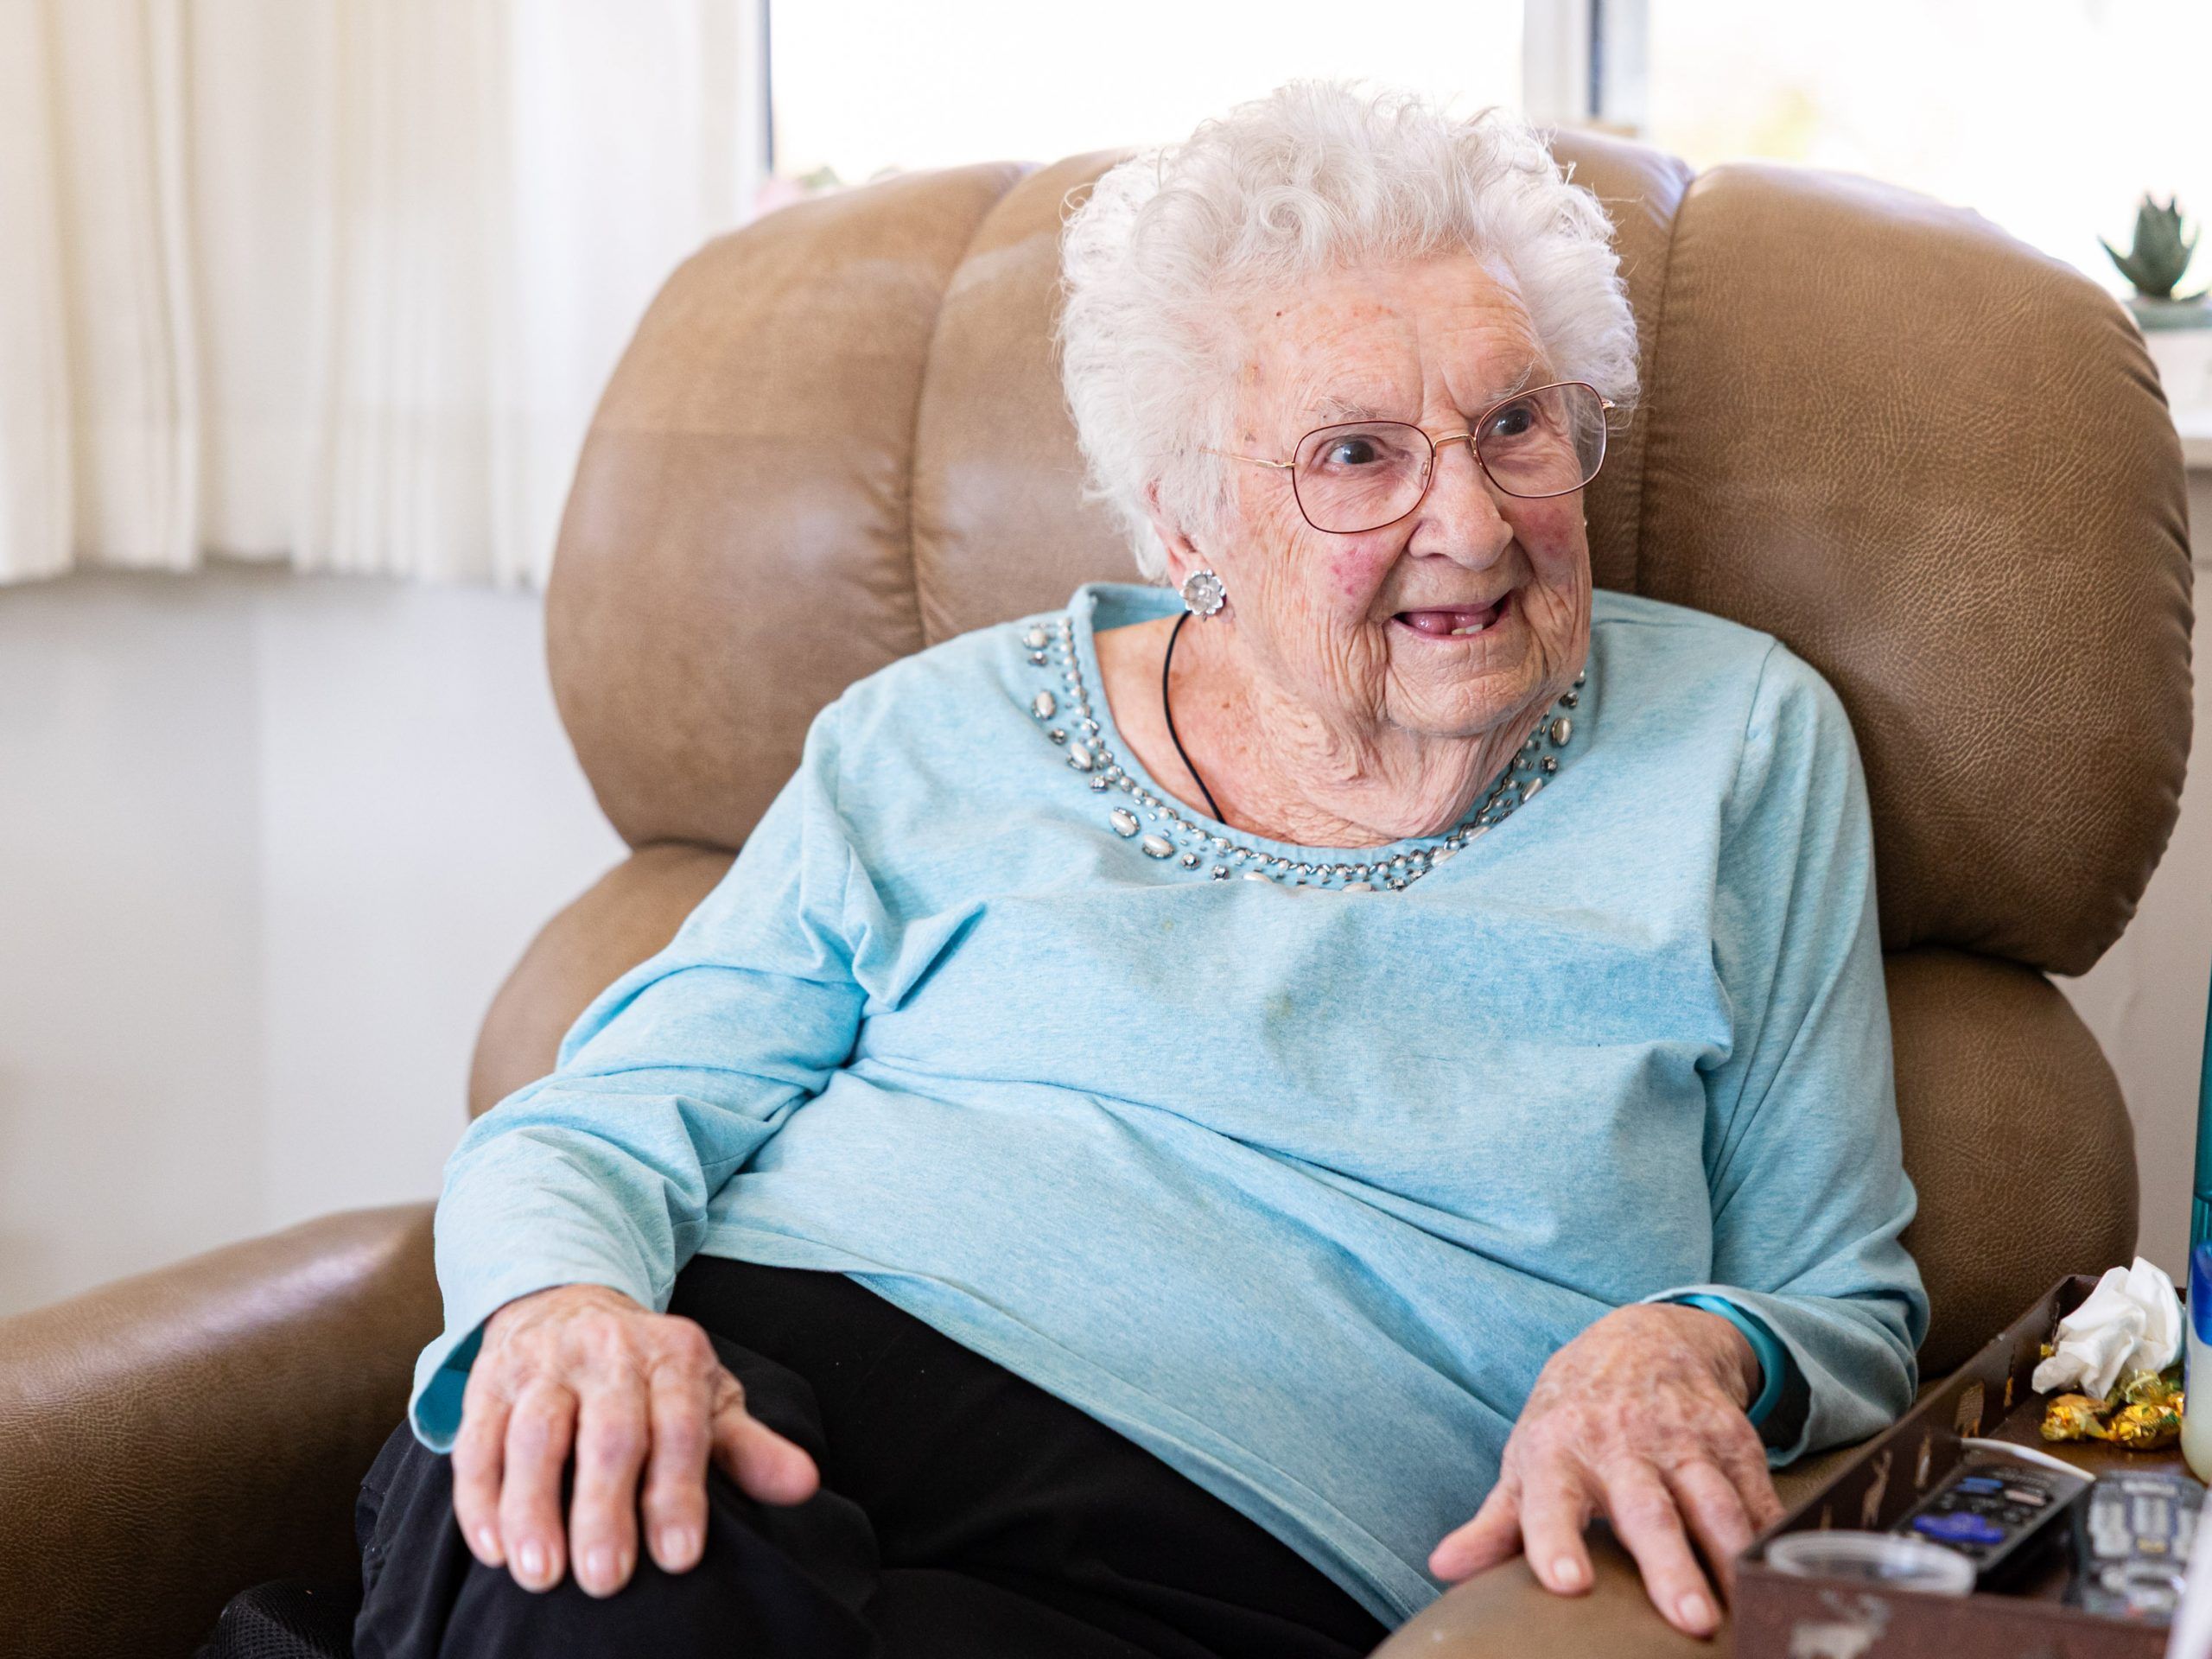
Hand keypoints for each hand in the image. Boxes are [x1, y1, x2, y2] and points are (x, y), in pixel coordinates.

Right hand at [451, 1283, 820, 1596]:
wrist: (567, 1306)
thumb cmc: (649, 1377)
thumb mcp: (706, 1399)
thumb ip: (748, 1449)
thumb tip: (805, 1486)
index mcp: (673, 1356)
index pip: (680, 1426)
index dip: (679, 1492)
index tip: (679, 1557)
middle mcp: (608, 1351)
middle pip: (608, 1434)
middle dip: (606, 1509)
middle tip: (605, 1579)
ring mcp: (544, 1365)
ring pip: (535, 1435)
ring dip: (533, 1507)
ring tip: (541, 1574)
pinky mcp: (488, 1382)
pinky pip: (478, 1441)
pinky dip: (481, 1498)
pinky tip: (493, 1549)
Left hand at [1426, 1303, 1783, 1638]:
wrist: (1642, 1338)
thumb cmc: (1572, 1418)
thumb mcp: (1527, 1460)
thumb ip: (1494, 1523)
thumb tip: (1443, 1567)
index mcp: (1557, 1453)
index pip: (1550, 1503)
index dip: (1556, 1541)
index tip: (1566, 1583)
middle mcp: (1620, 1444)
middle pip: (1648, 1512)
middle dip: (1669, 1566)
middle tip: (1689, 1620)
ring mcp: (1683, 1440)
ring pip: (1714, 1503)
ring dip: (1733, 1556)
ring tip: (1748, 1609)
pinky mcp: (1733, 1439)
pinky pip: (1759, 1494)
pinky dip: (1775, 1533)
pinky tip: (1786, 1573)